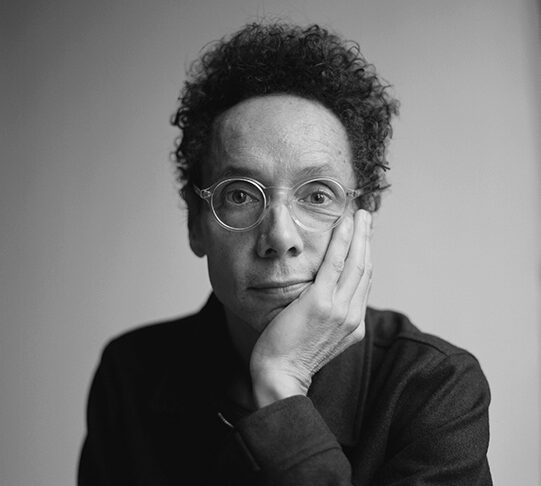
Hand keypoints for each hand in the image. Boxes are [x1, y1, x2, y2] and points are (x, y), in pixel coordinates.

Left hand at [250, 209, 372, 407]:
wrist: (279, 376)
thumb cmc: (290, 357)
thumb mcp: (317, 337)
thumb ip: (326, 317)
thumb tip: (323, 300)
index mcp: (353, 324)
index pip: (362, 283)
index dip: (365, 257)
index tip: (363, 239)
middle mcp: (352, 316)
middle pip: (365, 269)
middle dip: (367, 241)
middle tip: (366, 219)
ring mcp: (339, 310)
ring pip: (355, 263)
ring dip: (360, 235)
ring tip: (360, 215)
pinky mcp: (321, 303)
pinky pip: (336, 264)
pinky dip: (343, 241)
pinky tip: (345, 224)